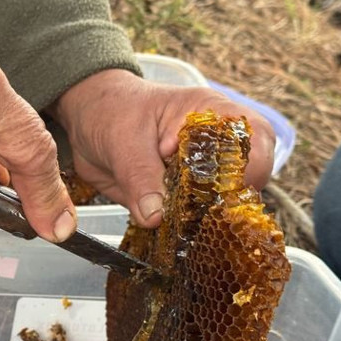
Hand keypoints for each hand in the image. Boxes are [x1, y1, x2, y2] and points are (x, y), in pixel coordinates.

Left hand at [51, 69, 274, 227]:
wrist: (85, 121)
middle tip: (193, 215)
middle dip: (227, 202)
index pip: (256, 138)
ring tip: (178, 224)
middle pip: (250, 178)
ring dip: (206, 220)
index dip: (248, 167)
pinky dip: (186, 229)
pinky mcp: (182, 197)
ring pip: (226, 204)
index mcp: (211, 114)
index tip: (220, 192)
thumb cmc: (109, 110)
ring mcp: (201, 173)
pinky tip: (169, 231)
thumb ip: (139, 176)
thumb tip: (155, 216)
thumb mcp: (122, 138)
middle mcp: (215, 144)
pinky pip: (196, 219)